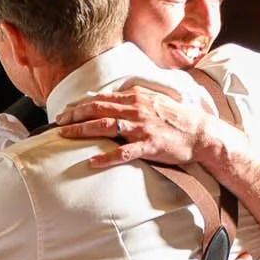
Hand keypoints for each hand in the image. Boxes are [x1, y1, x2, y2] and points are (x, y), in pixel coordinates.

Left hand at [55, 84, 218, 168]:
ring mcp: (141, 127)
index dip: (81, 106)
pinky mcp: (149, 145)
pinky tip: (93, 162)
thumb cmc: (178, 119)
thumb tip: (113, 102)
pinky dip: (107, 157)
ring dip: (83, 130)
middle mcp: (136, 109)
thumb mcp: (155, 101)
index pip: (102, 99)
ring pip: (105, 126)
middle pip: (98, 110)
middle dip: (75, 115)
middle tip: (58, 123)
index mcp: (136, 97)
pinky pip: (124, 152)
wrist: (201, 133)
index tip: (66, 113)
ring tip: (65, 136)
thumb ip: (134, 100)